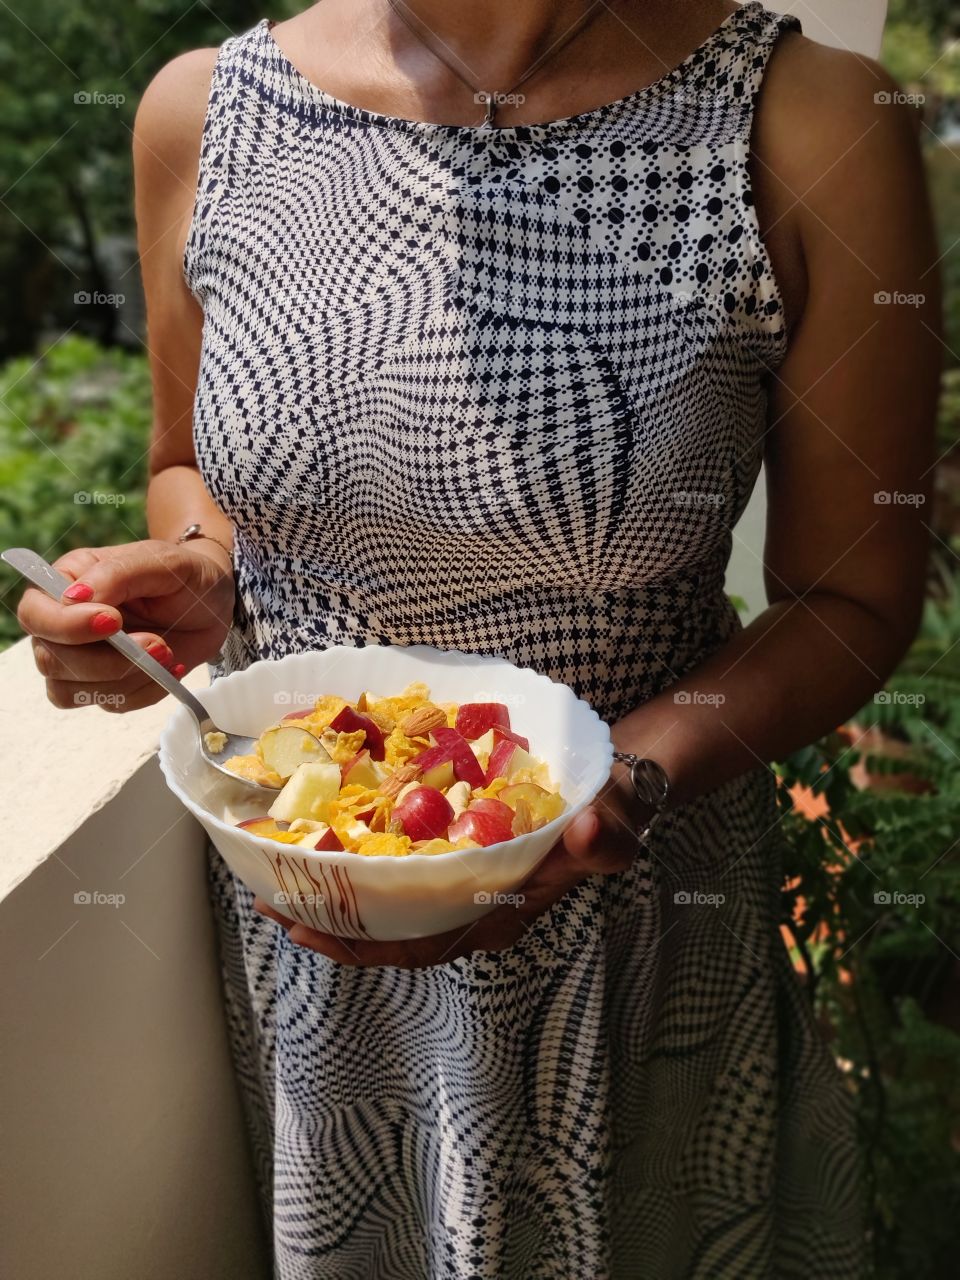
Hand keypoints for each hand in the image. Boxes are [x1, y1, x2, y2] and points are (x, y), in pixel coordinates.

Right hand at [17, 538, 234, 712]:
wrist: (212, 602)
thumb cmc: (182, 574)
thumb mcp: (159, 561)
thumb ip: (116, 574)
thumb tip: (73, 598)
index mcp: (64, 583)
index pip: (35, 614)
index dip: (66, 626)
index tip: (113, 621)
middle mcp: (63, 624)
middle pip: (52, 661)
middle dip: (109, 660)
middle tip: (159, 643)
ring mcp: (80, 659)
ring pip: (73, 691)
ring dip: (128, 678)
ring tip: (167, 653)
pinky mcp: (106, 685)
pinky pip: (111, 704)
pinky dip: (145, 691)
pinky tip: (169, 668)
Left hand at [254, 764, 641, 967]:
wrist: (612, 785)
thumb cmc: (609, 809)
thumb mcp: (613, 820)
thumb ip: (604, 835)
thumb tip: (588, 832)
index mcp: (499, 911)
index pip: (424, 944)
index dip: (366, 947)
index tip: (312, 932)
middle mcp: (473, 904)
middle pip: (392, 932)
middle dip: (332, 926)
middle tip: (272, 903)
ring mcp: (461, 880)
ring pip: (388, 903)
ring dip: (336, 896)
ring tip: (280, 877)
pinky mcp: (455, 850)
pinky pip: (399, 867)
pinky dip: (360, 860)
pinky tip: (327, 839)